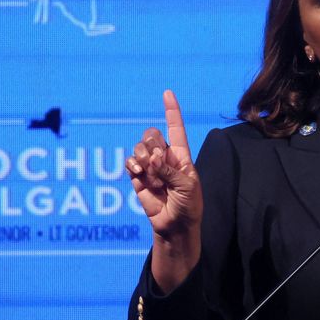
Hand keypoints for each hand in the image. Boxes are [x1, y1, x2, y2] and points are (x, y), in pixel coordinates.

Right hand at [126, 90, 202, 240]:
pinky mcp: (138, 178)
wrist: (175, 227)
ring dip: (142, 156)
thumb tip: (153, 158)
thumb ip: (170, 171)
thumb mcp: (187, 187)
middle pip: (152, 135)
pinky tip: (139, 173)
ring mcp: (150, 167)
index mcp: (182, 156)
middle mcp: (165, 158)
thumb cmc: (188, 206)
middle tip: (157, 161)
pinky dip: (133, 164)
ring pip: (139, 147)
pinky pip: (130, 162)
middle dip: (152, 143)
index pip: (176, 128)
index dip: (172, 111)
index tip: (167, 93)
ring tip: (149, 172)